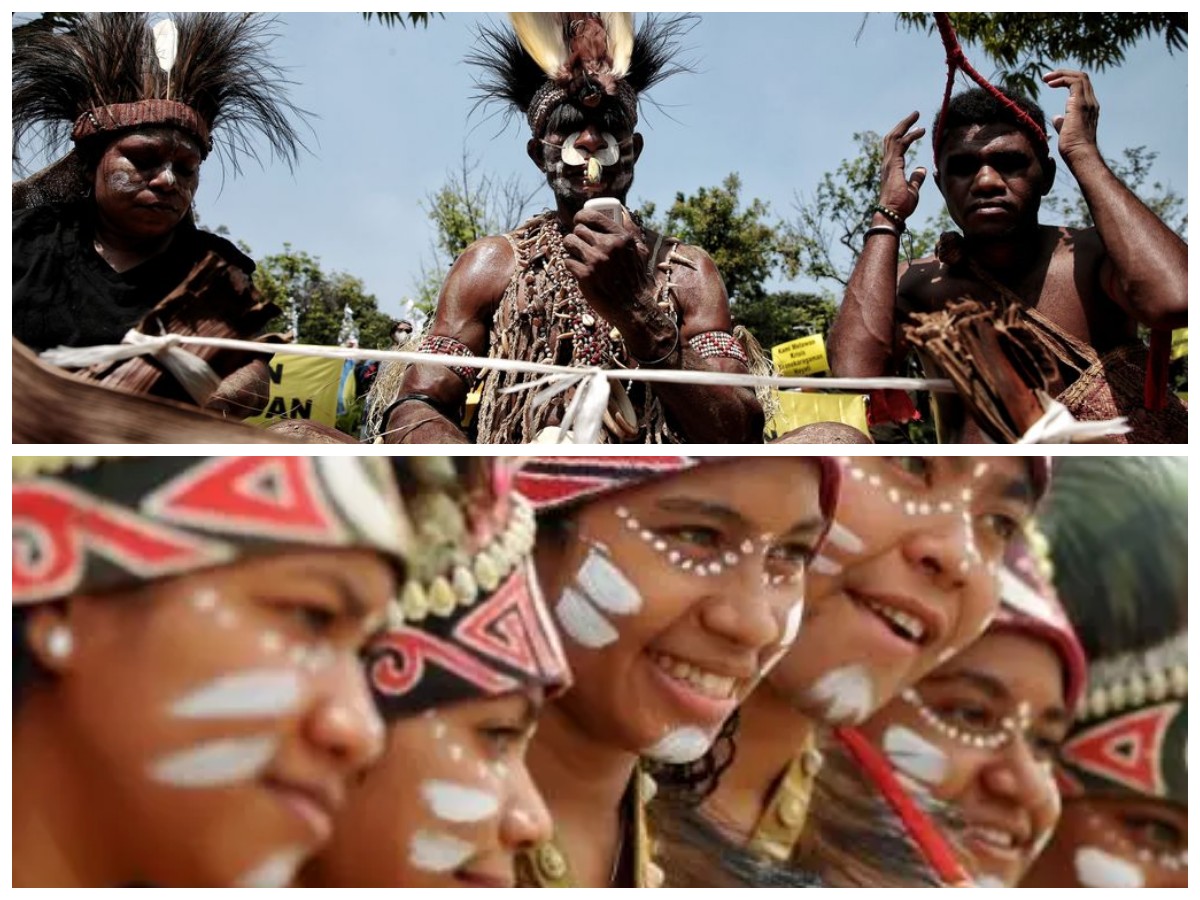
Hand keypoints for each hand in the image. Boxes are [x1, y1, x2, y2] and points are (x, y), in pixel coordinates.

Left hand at [562, 207, 656, 325]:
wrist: (632, 307)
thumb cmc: (635, 279)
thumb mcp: (640, 251)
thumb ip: (631, 230)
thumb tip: (622, 211)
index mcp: (621, 237)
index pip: (592, 216)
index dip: (581, 217)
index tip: (579, 222)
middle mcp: (607, 246)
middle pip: (578, 229)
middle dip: (577, 236)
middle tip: (580, 245)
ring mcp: (595, 261)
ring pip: (569, 242)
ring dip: (570, 249)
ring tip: (577, 256)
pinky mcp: (584, 276)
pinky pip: (567, 261)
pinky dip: (571, 266)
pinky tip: (579, 271)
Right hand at [879, 112, 926, 219]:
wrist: (891, 215)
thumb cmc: (900, 207)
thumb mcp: (912, 190)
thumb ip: (916, 178)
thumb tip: (922, 169)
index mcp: (891, 168)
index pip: (896, 146)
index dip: (906, 135)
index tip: (918, 129)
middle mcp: (887, 163)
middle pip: (892, 137)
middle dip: (903, 124)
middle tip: (915, 115)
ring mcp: (889, 163)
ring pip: (894, 137)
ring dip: (905, 124)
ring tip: (916, 115)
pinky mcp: (893, 165)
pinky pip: (900, 144)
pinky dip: (910, 135)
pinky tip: (920, 130)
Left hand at [1043, 69, 1099, 162]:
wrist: (1080, 154)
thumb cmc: (1072, 148)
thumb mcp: (1066, 131)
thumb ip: (1063, 122)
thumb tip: (1057, 118)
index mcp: (1088, 108)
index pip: (1082, 86)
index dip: (1067, 80)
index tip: (1051, 83)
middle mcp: (1091, 102)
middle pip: (1082, 77)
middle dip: (1063, 73)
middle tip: (1047, 77)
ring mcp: (1087, 102)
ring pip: (1080, 76)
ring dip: (1061, 74)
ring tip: (1047, 78)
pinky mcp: (1080, 103)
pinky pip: (1074, 82)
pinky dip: (1062, 79)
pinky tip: (1050, 84)